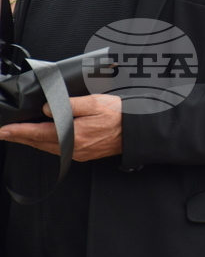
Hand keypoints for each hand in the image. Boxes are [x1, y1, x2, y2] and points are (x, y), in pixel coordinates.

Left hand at [0, 94, 122, 160]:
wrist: (138, 132)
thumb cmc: (121, 116)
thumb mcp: (96, 102)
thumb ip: (70, 105)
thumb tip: (48, 109)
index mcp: (74, 135)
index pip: (37, 133)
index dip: (18, 131)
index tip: (3, 130)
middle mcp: (74, 148)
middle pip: (39, 143)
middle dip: (20, 137)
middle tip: (5, 132)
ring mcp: (79, 152)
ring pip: (47, 148)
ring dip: (31, 141)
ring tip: (19, 135)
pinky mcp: (85, 154)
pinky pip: (58, 150)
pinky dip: (46, 144)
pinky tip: (43, 139)